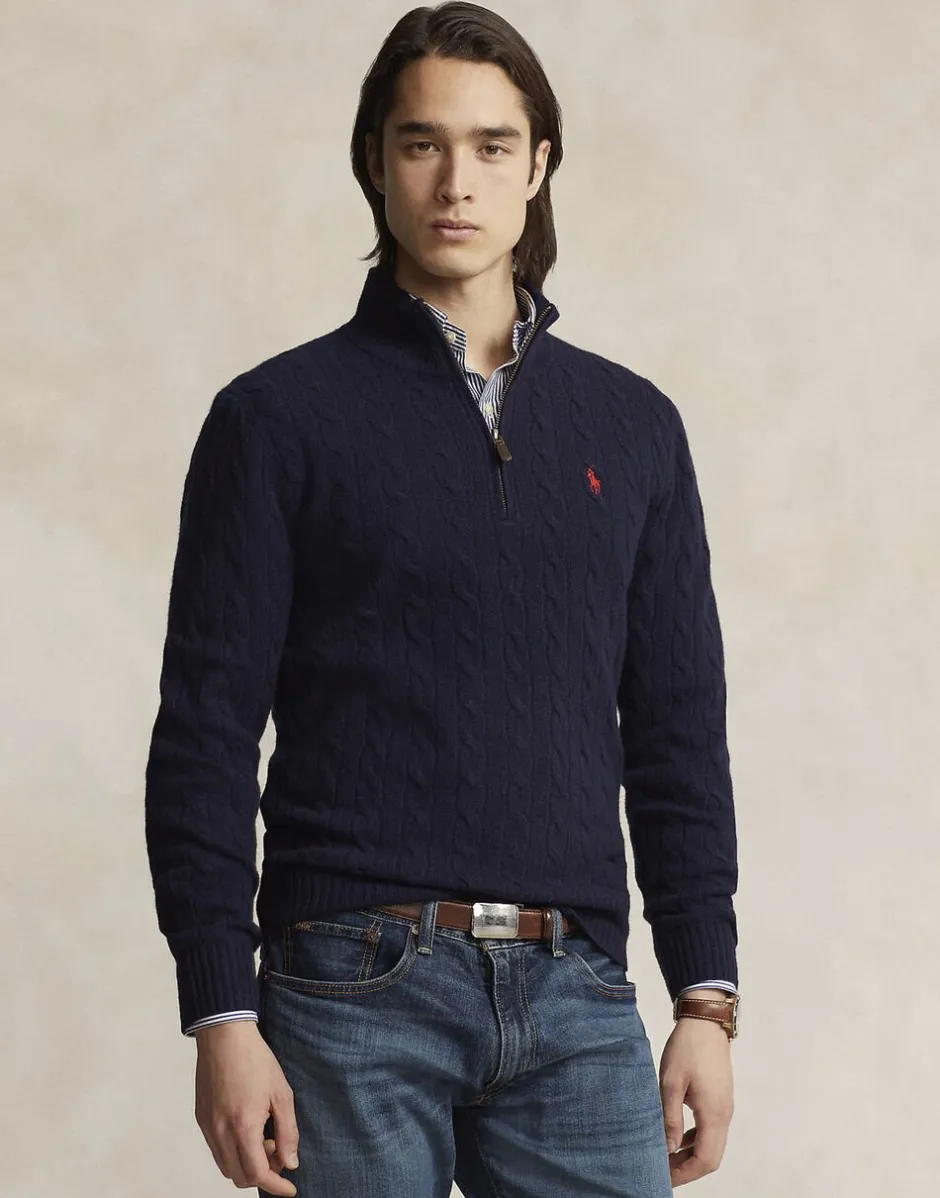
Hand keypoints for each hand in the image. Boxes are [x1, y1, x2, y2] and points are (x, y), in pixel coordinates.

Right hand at [194, 1020, 299, 1194]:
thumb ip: (288, 1132)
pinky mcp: (201, 1119)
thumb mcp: (281, 1094)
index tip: (289, 1188)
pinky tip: (248, 1130)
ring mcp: (208, 1127)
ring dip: (246, 1164)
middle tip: (278, 1152)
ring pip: (226, 1166)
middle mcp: (221, 1132)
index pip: (258, 1174)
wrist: (225, 1037)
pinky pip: (216, 1150)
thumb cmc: (256, 1060)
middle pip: (240, 1177)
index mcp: (243, 1126)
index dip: (276, 1186)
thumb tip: (290, 1163)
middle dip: (262, 1174)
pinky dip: (233, 1152)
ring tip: (264, 1139)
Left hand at [658, 1011, 733, 1186]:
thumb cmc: (686, 1048)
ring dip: (692, 1155)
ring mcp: (724, 1107)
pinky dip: (696, 1140)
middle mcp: (724, 1115)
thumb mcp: (670, 1082)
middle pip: (712, 1157)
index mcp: (713, 1113)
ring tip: (667, 1157)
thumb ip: (670, 1118)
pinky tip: (678, 1138)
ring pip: (713, 1145)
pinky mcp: (720, 1099)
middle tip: (664, 1171)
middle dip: (689, 1169)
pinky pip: (711, 1130)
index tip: (665, 1178)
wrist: (705, 1022)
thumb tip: (669, 1149)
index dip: (685, 1173)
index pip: (705, 1159)